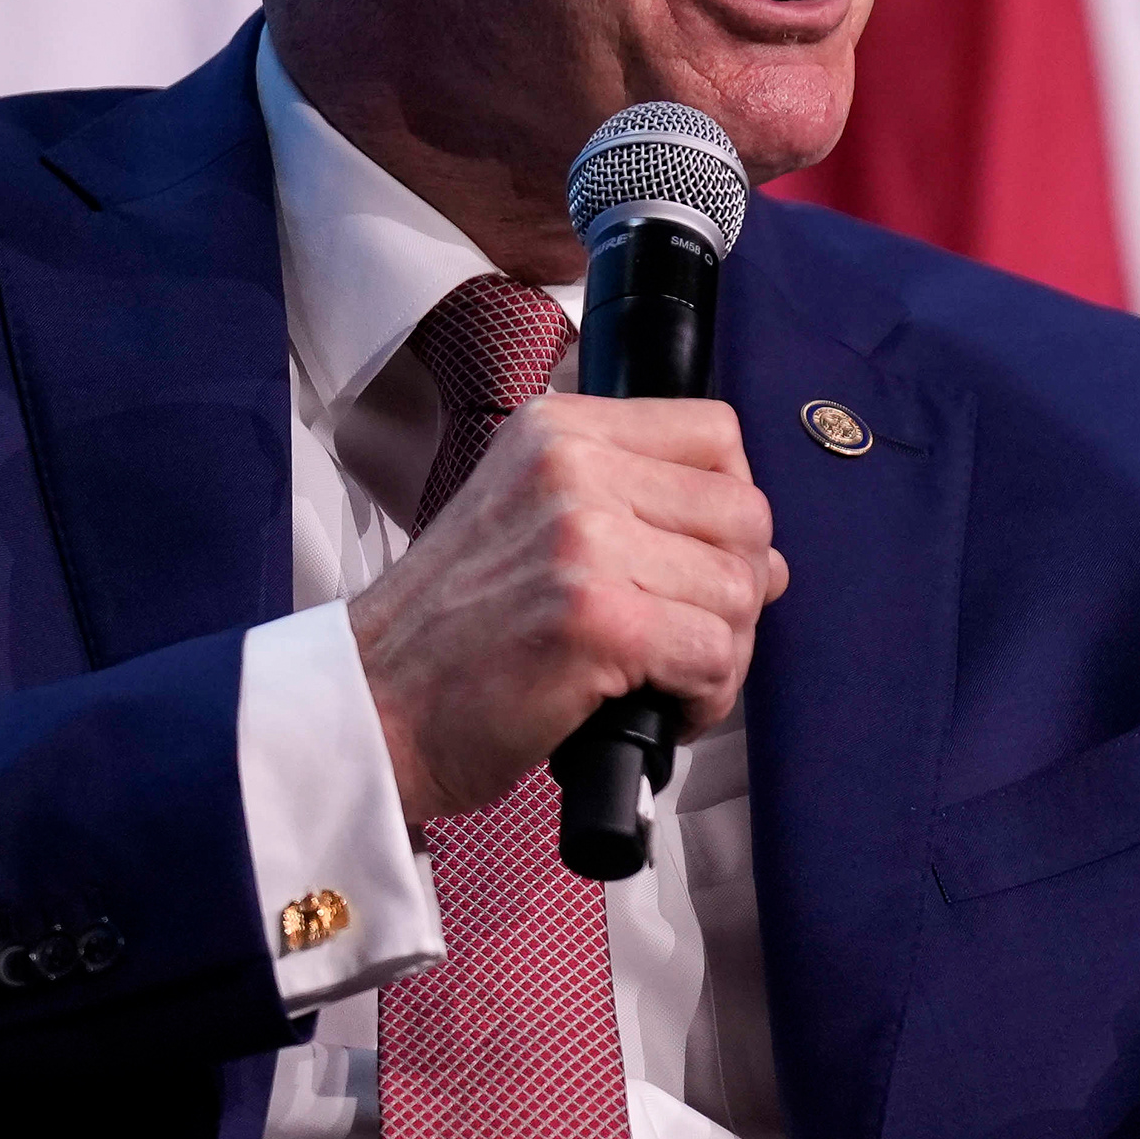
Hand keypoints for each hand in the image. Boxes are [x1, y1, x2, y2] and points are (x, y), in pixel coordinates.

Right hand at [349, 393, 789, 830]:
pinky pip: (715, 653)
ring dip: (722, 653)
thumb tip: (767, 560)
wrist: (372, 706)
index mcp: (559, 430)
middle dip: (735, 592)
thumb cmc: (452, 633)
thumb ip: (640, 514)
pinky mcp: (597, 618)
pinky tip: (659, 708)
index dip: (727, 510)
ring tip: (666, 679)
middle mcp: (573, 466)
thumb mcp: (529, 521)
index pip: (716, 435)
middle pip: (744, 515)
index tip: (697, 560)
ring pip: (739, 590)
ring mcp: (585, 538)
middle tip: (686, 639)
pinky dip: (705, 697)